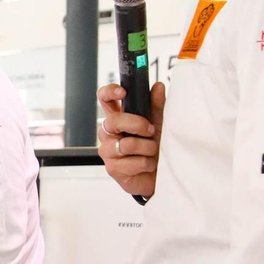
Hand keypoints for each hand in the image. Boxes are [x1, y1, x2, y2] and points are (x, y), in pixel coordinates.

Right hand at [97, 81, 166, 198]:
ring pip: (126, 144)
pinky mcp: (112, 168)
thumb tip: (158, 87)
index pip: (104, 99)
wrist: (158, 175)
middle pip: (113, 121)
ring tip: (151, 151)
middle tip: (151, 130)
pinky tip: (147, 165)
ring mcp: (108, 151)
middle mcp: (109, 133)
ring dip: (147, 148)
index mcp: (117, 118)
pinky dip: (146, 163)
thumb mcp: (159, 123)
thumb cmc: (155, 149)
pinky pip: (131, 162)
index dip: (110, 92)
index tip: (123, 92)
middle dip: (137, 124)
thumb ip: (156, 106)